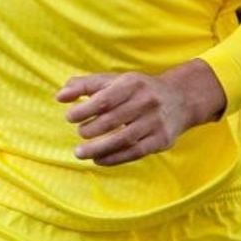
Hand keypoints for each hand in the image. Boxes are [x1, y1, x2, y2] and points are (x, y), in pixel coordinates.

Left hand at [56, 59, 224, 166]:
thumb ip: (84, 85)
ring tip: (80, 153)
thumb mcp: (113, 80)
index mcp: (132, 84)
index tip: (69, 117)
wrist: (180, 99)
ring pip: (124, 139)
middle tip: (79, 134)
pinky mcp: (162, 140)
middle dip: (90, 130)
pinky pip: (135, 152)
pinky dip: (114, 158)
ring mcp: (156, 122)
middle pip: (113, 120)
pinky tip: (98, 160)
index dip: (84, 110)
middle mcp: (146, 102)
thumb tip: (59, 96)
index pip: (104, 99)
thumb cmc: (137, 89)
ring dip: (99, 149)